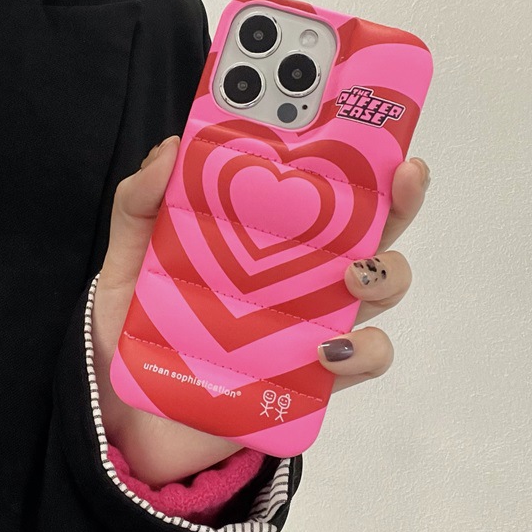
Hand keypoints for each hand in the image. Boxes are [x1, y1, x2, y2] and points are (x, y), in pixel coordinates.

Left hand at [91, 136, 430, 484]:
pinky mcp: (314, 377)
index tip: (367, 115)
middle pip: (369, 227)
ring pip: (381, 285)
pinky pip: (363, 360)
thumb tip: (173, 148)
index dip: (350, 149)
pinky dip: (361, 351)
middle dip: (398, 197)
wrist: (131, 417)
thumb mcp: (130, 258)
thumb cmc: (135, 327)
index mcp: (265, 233)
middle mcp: (301, 271)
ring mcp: (313, 321)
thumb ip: (141, 204)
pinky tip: (325, 348)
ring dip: (384, 272)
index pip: (317, 183)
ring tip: (351, 274)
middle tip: (401, 174)